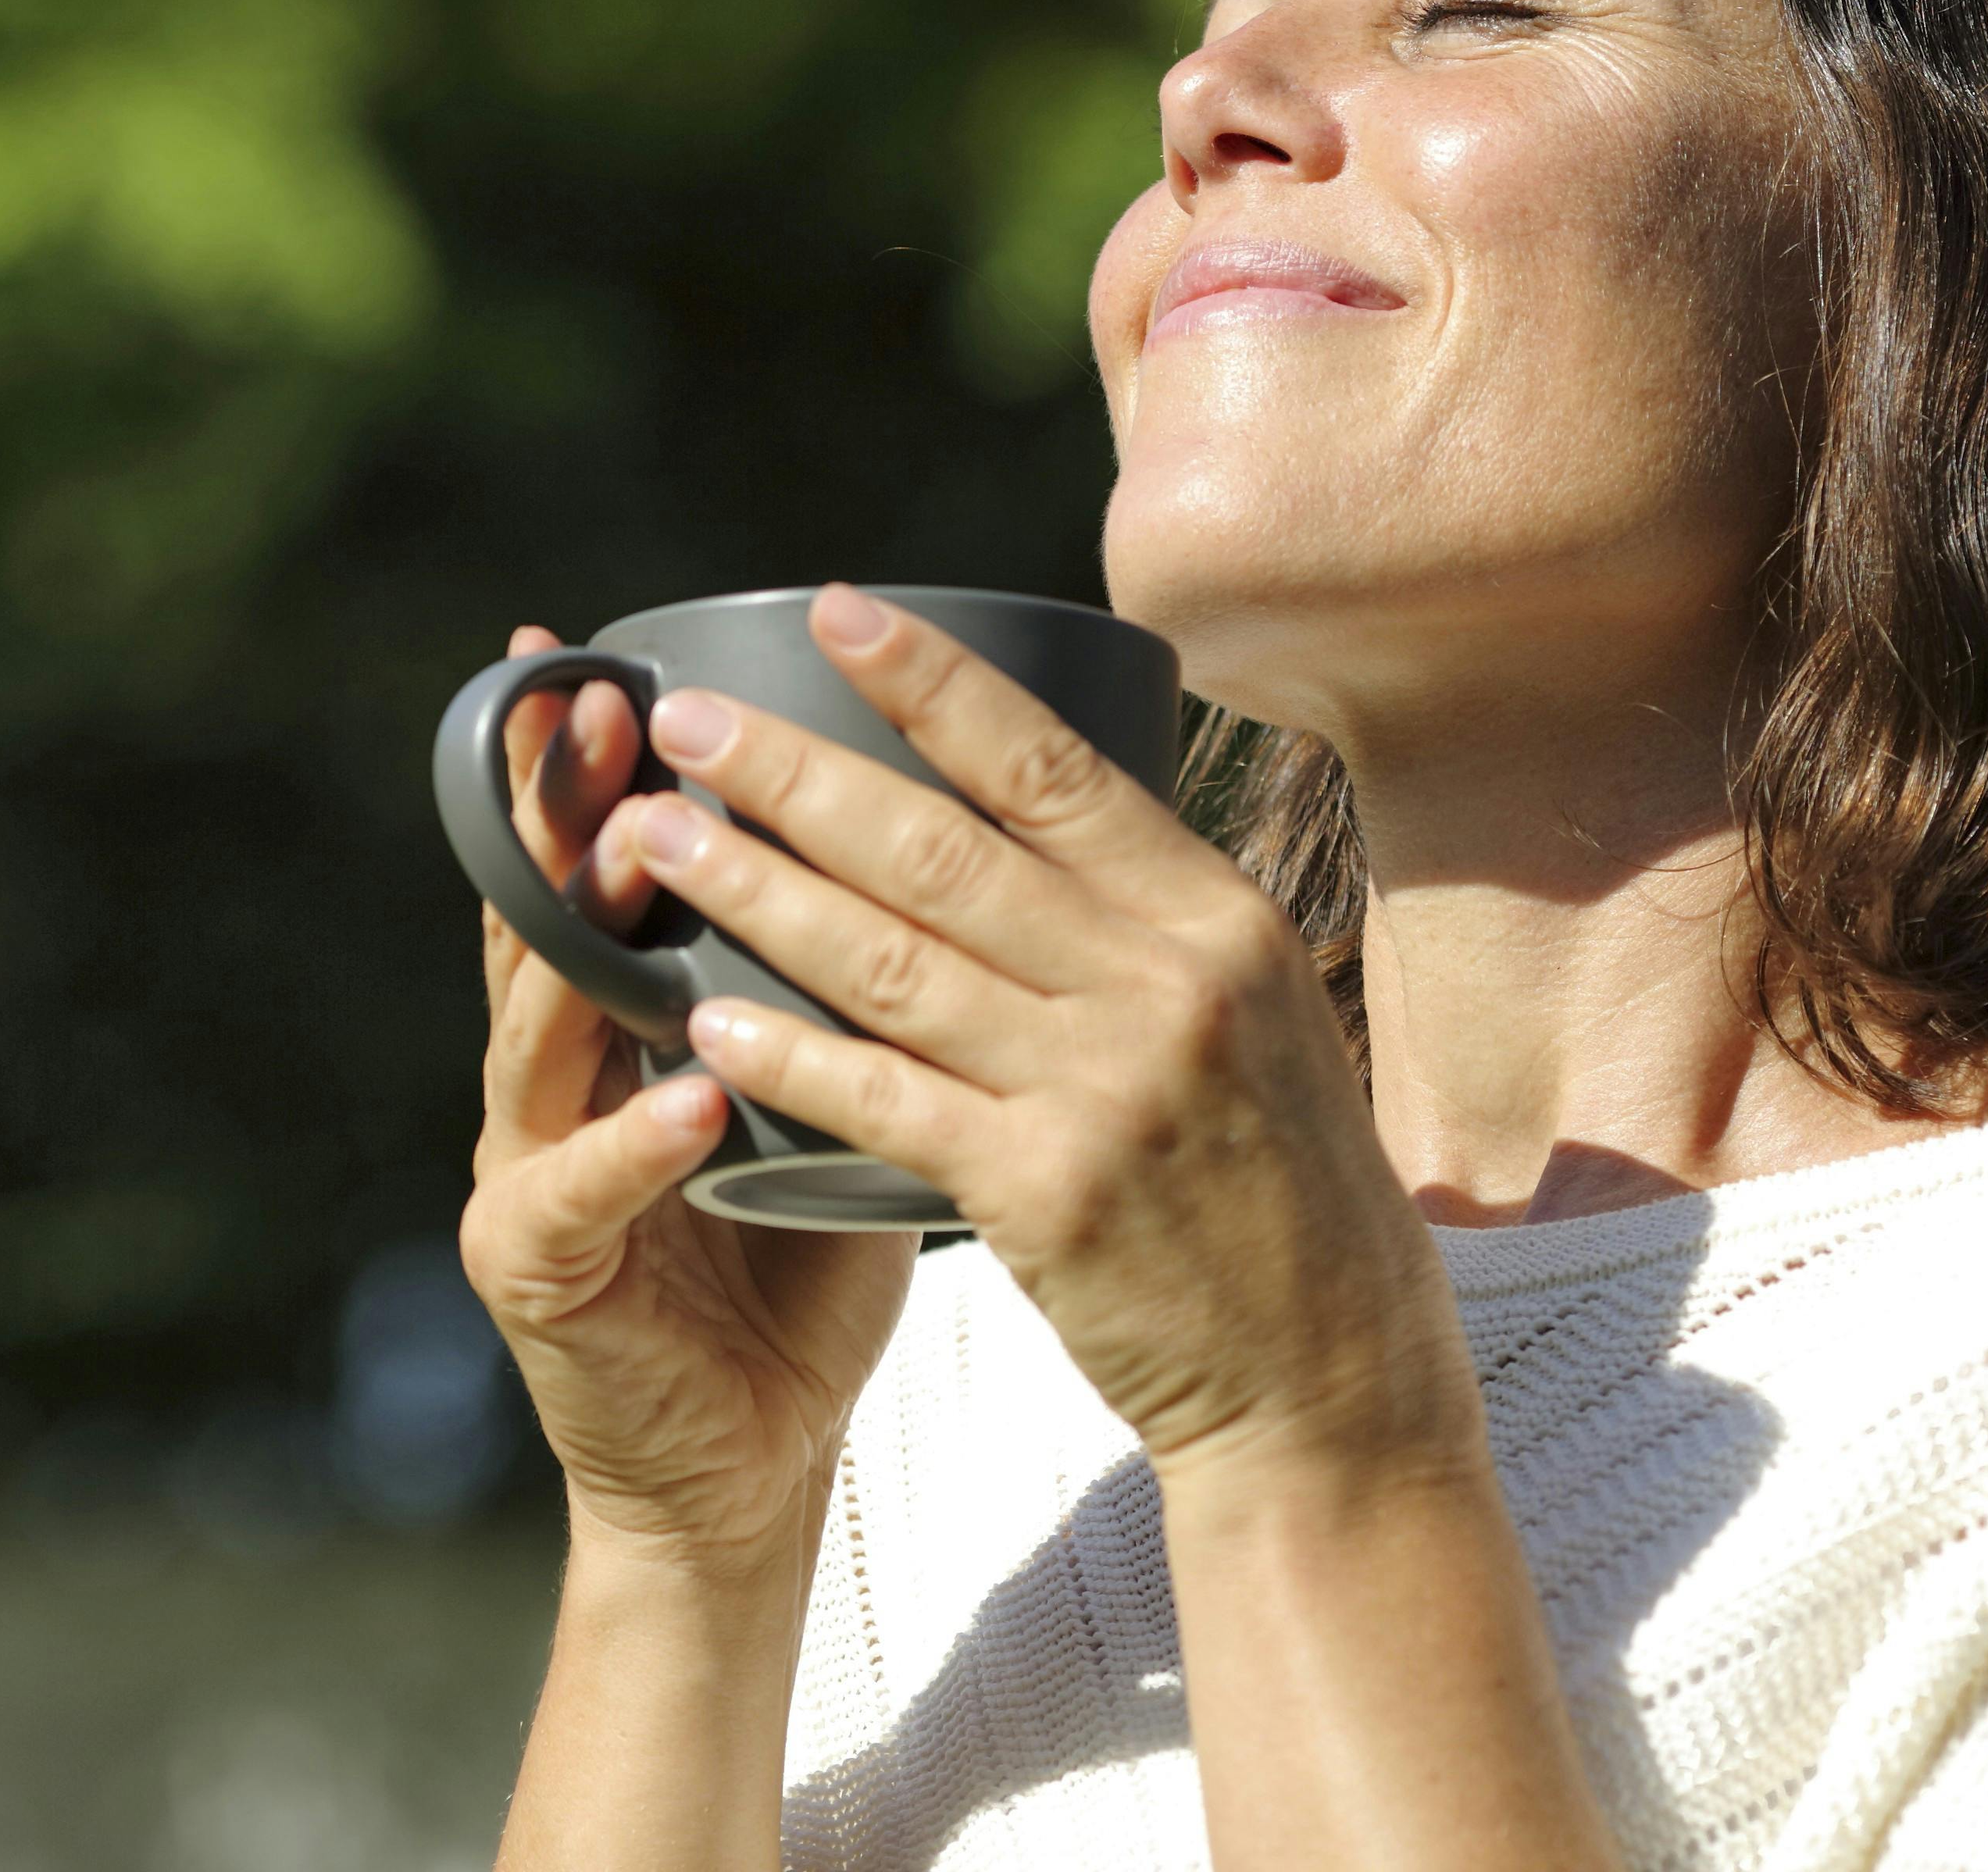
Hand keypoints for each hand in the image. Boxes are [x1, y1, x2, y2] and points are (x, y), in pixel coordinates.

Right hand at [459, 623, 915, 1579]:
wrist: (743, 1472)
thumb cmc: (798, 1274)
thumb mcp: (828, 1097)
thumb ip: (846, 989)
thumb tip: (967, 846)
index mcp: (613, 1026)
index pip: (585, 872)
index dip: (580, 767)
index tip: (592, 652)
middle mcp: (549, 1079)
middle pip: (538, 916)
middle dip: (559, 805)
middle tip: (595, 701)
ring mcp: (525, 1170)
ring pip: (536, 1028)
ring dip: (585, 936)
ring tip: (636, 847)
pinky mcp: (537, 1273)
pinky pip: (579, 1192)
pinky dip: (635, 1140)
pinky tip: (684, 1094)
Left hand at [592, 585, 1472, 1478]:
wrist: (1335, 1377)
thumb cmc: (1283, 1186)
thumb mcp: (1258, 1012)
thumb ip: (1150, 915)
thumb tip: (1031, 798)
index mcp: (1217, 916)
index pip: (1051, 765)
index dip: (931, 682)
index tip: (830, 611)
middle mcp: (1165, 982)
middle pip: (945, 849)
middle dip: (797, 773)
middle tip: (685, 722)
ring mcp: (1106, 1088)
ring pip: (894, 962)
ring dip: (757, 891)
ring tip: (652, 839)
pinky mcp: (1048, 1194)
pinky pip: (887, 1102)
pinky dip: (791, 1052)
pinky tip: (706, 1013)